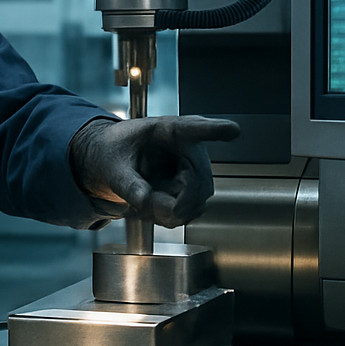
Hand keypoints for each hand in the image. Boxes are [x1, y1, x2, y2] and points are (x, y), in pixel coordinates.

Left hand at [69, 115, 240, 226]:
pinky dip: (167, 217)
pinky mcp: (193, 189)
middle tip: (144, 202)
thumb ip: (127, 183)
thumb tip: (144, 201)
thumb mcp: (113, 165)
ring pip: (195, 203)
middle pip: (199, 184)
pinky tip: (152, 206)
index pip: (194, 129)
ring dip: (167, 212)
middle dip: (172, 202)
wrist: (115, 161)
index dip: (214, 130)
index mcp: (169, 130)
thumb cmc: (116, 151)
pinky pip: (189, 213)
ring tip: (144, 200)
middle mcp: (190, 149)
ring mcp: (195, 170)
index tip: (232, 130)